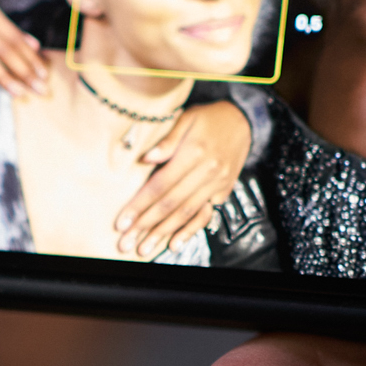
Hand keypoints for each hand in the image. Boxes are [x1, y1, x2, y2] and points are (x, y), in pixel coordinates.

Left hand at [117, 99, 249, 258]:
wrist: (242, 121)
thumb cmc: (209, 118)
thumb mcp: (187, 118)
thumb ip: (168, 139)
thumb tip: (146, 158)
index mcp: (194, 153)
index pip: (160, 185)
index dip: (140, 205)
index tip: (122, 221)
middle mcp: (207, 172)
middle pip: (171, 204)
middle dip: (146, 225)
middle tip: (126, 242)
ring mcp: (217, 184)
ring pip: (186, 214)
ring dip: (163, 233)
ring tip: (144, 248)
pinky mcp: (223, 192)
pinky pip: (205, 215)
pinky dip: (189, 231)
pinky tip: (174, 243)